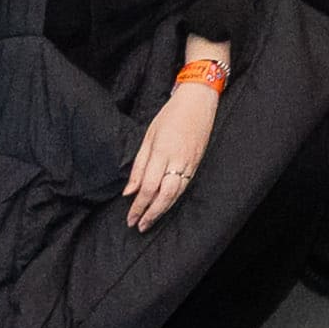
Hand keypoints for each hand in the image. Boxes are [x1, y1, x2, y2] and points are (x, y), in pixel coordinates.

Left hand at [120, 75, 217, 228]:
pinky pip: (184, 187)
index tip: (130, 218)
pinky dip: (173, 200)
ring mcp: (190, 163)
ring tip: (149, 221)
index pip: (148, 187)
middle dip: (150, 214)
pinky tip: (164, 206)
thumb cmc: (170, 115)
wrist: (199, 101)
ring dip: (162, 211)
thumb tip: (129, 191)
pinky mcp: (197, 164)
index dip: (138, 206)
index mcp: (161, 152)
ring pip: (176, 195)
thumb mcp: (148, 136)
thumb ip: (139, 165)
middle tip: (139, 226)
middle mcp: (177, 161)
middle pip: (163, 196)